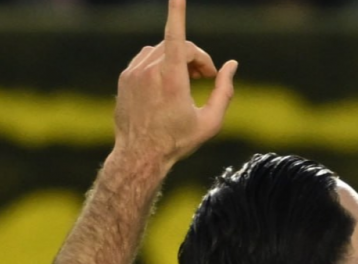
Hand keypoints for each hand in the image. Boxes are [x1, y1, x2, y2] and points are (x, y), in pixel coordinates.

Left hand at [113, 0, 237, 166]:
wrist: (140, 156)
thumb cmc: (178, 141)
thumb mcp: (210, 122)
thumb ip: (224, 91)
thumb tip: (232, 65)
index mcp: (171, 80)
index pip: (176, 37)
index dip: (177, 12)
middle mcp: (149, 71)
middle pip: (178, 46)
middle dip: (196, 57)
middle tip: (207, 77)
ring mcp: (133, 73)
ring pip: (161, 50)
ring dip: (179, 59)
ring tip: (189, 81)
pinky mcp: (125, 78)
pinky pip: (146, 59)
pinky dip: (161, 64)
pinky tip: (169, 85)